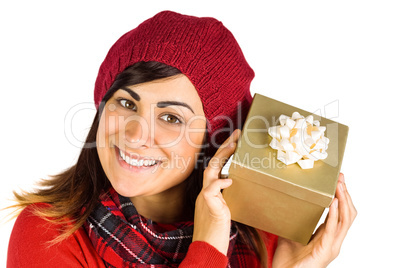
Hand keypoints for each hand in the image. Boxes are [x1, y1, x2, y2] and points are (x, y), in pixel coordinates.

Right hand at [192, 129, 240, 254]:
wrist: (207, 248)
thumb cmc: (216, 232)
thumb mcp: (222, 210)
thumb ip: (224, 198)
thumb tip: (232, 186)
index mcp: (208, 192)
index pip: (215, 168)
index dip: (223, 153)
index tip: (234, 142)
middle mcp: (205, 192)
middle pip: (212, 164)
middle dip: (224, 148)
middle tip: (237, 135)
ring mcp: (205, 198)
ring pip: (210, 172)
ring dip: (222, 158)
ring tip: (233, 146)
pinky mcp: (208, 206)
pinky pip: (211, 190)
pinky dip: (220, 183)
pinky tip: (229, 180)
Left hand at [272, 173, 356, 267]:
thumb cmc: (287, 259)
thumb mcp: (291, 233)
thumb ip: (294, 220)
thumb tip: (287, 201)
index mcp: (326, 236)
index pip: (340, 213)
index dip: (341, 197)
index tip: (338, 181)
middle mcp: (333, 240)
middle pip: (347, 214)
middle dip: (345, 194)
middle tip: (340, 178)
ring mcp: (331, 245)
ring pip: (345, 219)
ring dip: (343, 200)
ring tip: (339, 186)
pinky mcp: (326, 250)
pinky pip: (333, 229)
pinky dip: (334, 214)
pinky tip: (334, 202)